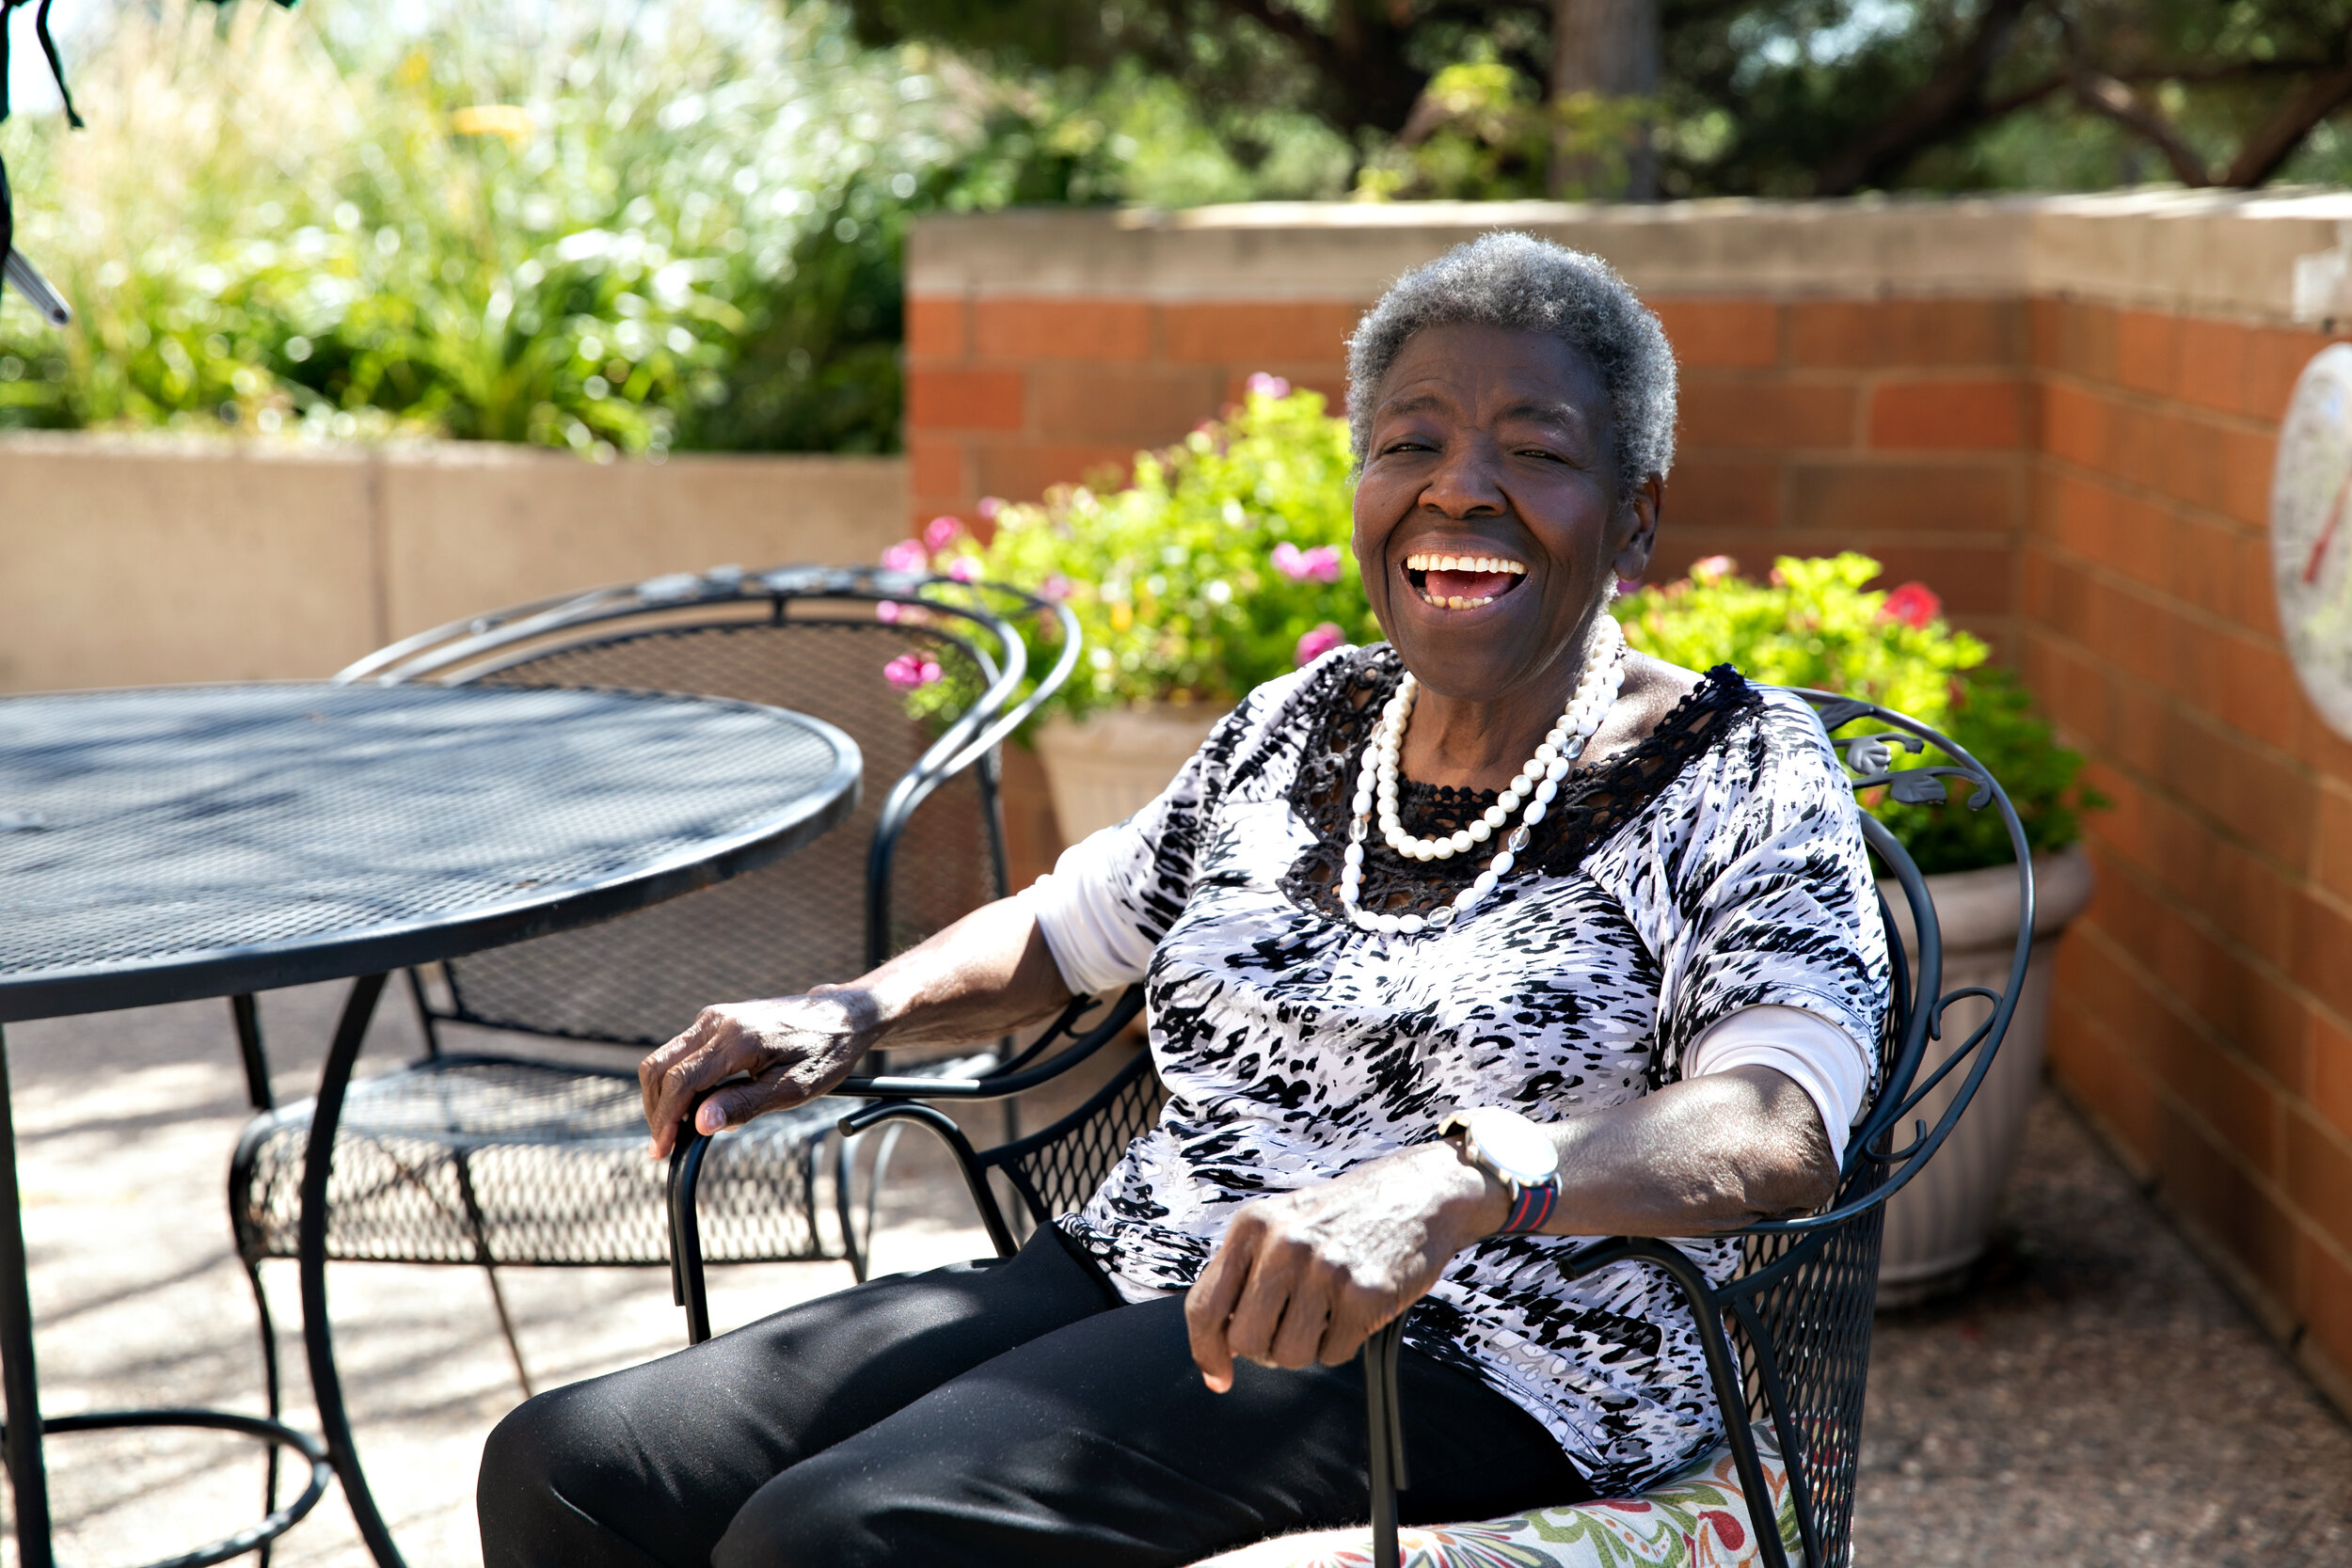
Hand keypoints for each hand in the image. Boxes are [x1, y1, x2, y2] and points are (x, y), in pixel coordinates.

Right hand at [638, 990, 878, 1159]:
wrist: (844, 1016)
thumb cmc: (825, 1053)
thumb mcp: (793, 1088)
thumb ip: (744, 1105)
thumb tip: (700, 1124)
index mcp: (736, 1038)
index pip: (679, 1080)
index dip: (665, 1119)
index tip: (662, 1149)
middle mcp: (717, 1021)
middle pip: (658, 1066)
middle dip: (656, 1110)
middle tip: (664, 1145)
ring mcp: (715, 1017)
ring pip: (665, 1058)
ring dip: (664, 1096)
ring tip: (678, 1130)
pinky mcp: (718, 1020)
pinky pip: (683, 1052)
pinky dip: (678, 1081)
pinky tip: (697, 1107)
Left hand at [1183, 1142, 1508, 1391]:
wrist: (1417, 1193)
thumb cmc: (1344, 1217)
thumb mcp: (1283, 1223)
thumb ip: (1246, 1272)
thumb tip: (1217, 1344)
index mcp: (1254, 1224)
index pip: (1205, 1304)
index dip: (1206, 1350)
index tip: (1217, 1375)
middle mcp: (1284, 1243)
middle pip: (1245, 1341)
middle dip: (1266, 1349)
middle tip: (1291, 1329)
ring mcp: (1324, 1269)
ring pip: (1289, 1355)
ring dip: (1307, 1348)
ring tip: (1326, 1312)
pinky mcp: (1364, 1294)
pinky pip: (1333, 1354)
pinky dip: (1343, 1343)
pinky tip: (1354, 1309)